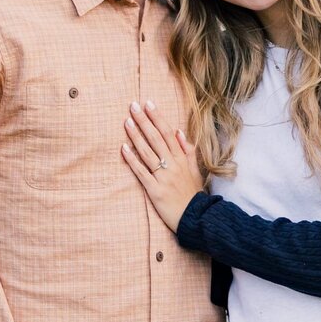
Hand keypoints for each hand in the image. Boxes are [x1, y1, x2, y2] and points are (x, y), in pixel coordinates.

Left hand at [122, 102, 203, 231]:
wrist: (196, 217)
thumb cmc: (193, 194)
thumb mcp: (195, 170)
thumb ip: (188, 151)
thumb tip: (179, 131)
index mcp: (182, 159)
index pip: (168, 133)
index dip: (157, 118)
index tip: (148, 104)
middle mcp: (173, 165)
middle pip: (156, 138)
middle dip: (144, 121)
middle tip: (133, 106)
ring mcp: (163, 177)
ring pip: (147, 152)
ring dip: (136, 136)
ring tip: (127, 122)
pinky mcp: (155, 190)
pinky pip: (142, 172)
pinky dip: (132, 160)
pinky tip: (123, 148)